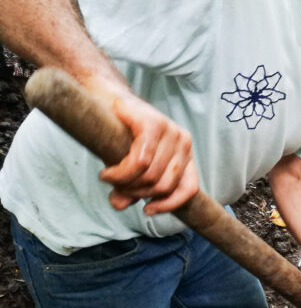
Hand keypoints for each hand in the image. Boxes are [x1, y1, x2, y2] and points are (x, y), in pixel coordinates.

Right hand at [98, 94, 199, 214]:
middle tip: (117, 188)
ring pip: (150, 176)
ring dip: (124, 184)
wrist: (104, 96)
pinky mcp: (153, 124)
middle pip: (164, 186)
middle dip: (137, 193)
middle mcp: (184, 142)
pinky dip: (120, 174)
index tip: (148, 211)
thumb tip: (120, 205)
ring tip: (109, 178)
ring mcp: (171, 131)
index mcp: (185, 153)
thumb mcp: (128, 165)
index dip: (169, 205)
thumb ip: (130, 187)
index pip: (189, 188)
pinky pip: (139, 162)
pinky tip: (107, 173)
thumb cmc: (119, 133)